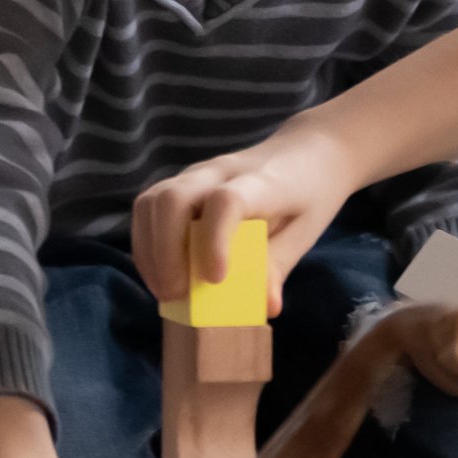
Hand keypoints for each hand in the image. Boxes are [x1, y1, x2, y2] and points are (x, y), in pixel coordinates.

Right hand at [132, 123, 363, 317]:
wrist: (308, 150)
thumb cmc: (310, 194)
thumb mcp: (305, 233)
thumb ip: (277, 266)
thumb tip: (265, 307)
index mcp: (263, 183)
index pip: (227, 201)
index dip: (214, 241)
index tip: (216, 280)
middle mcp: (222, 171)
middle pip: (174, 197)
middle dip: (166, 253)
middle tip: (178, 295)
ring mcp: (198, 173)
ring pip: (152, 200)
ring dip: (149, 250)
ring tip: (165, 290)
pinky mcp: (184, 182)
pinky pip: (150, 207)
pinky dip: (147, 244)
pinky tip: (161, 274)